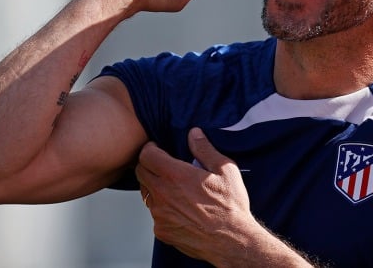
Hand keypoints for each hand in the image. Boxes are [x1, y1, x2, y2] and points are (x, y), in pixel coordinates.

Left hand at [135, 128, 256, 263]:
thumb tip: (194, 133)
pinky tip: (180, 207)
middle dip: (149, 165)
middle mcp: (162, 194)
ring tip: (174, 187)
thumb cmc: (230, 205)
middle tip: (164, 165)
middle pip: (140, 172)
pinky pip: (154, 213)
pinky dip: (162, 207)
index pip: (146, 155)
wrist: (232, 240)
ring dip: (155, 186)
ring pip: (146, 193)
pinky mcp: (162, 230)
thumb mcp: (224, 170)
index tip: (158, 148)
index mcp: (176, 176)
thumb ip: (204, 149)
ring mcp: (159, 214)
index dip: (150, 148)